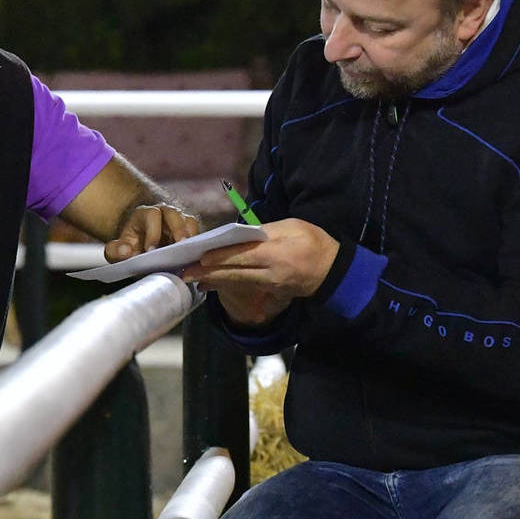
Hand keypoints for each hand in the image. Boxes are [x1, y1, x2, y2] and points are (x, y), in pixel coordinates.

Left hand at [106, 204, 200, 261]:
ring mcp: (179, 220)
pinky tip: (194, 257)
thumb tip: (125, 251)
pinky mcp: (189, 230)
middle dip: (178, 230)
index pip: (152, 215)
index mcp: (145, 214)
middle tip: (180, 246)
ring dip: (191, 235)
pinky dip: (197, 243)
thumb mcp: (117, 250)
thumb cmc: (130, 247)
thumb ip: (115, 250)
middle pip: (174, 214)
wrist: (140, 247)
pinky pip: (197, 232)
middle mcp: (164, 213)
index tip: (151, 251)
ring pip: (189, 221)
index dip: (153, 232)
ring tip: (190, 252)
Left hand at [180, 218, 338, 320]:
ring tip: (193, 280)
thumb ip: (266, 230)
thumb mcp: (293, 226)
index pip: (243, 255)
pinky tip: (211, 285)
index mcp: (276, 253)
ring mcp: (271, 285)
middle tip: (186, 273)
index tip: (202, 257)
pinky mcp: (271, 292)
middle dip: (208, 273)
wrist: (333, 271)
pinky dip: (226, 286)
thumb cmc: (313, 242)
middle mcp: (271, 273)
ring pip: (237, 283)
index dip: (221, 257)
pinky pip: (245, 288)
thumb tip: (240, 235)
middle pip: (235, 273)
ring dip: (213, 281)